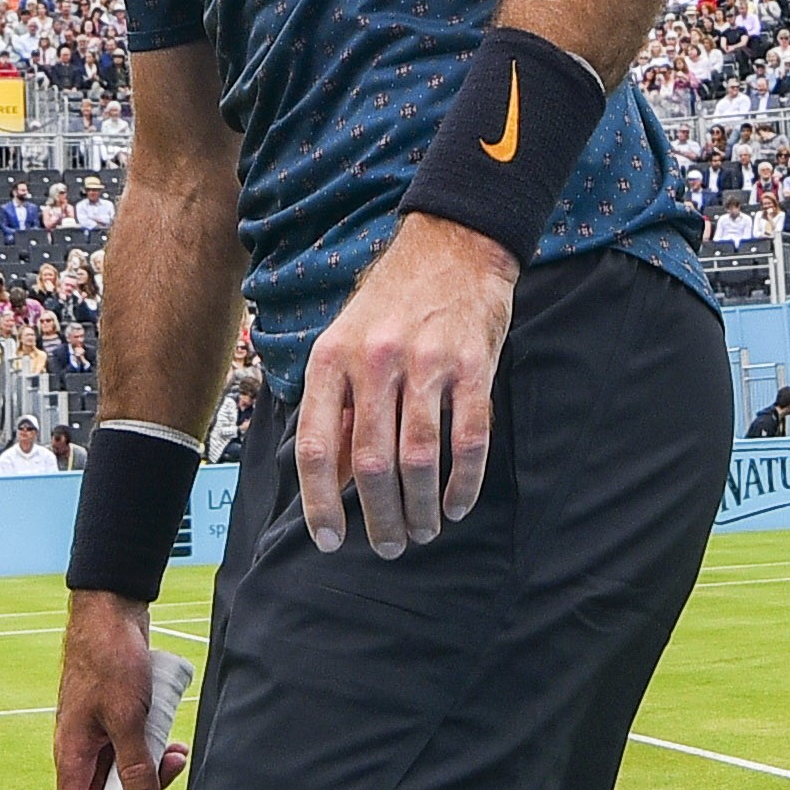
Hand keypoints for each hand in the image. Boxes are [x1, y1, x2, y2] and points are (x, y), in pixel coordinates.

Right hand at [53, 591, 176, 789]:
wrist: (110, 614)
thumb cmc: (109, 661)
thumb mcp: (126, 718)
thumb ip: (133, 768)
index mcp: (71, 758)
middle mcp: (79, 755)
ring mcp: (95, 740)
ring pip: (123, 780)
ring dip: (151, 778)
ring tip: (177, 759)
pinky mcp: (112, 725)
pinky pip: (131, 755)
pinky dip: (152, 756)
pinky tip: (173, 743)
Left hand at [297, 213, 517, 556]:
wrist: (453, 244)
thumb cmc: (392, 302)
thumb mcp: (345, 345)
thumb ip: (339, 410)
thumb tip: (333, 483)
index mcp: (332, 358)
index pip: (317, 447)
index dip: (320, 503)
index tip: (330, 540)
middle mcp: (374, 361)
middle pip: (373, 464)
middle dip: (381, 518)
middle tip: (391, 546)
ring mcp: (426, 362)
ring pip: (419, 459)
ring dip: (423, 509)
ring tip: (425, 531)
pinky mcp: (473, 364)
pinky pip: (469, 439)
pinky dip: (464, 483)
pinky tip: (459, 504)